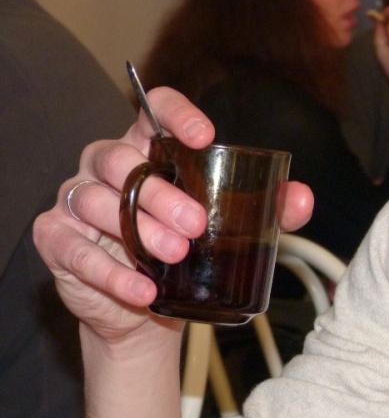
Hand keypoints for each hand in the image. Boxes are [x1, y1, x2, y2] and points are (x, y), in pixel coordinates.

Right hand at [32, 87, 314, 345]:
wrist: (144, 308)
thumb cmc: (187, 249)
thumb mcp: (230, 228)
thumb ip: (268, 210)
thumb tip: (303, 198)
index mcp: (146, 148)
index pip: (152, 109)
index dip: (174, 113)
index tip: (205, 136)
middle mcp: (105, 165)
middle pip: (122, 160)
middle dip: (161, 193)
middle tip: (197, 225)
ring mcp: (76, 201)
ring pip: (97, 200)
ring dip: (138, 230)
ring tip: (175, 255)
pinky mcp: (56, 240)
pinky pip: (74, 250)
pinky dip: (111, 273)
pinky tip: (143, 289)